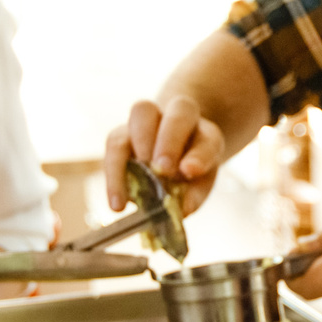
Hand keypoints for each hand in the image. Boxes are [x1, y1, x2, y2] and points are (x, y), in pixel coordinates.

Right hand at [104, 97, 225, 216]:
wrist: (172, 153)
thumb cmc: (189, 168)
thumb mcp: (200, 183)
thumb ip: (194, 194)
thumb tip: (182, 209)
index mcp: (205, 133)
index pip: (207, 140)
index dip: (198, 156)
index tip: (190, 172)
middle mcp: (177, 116)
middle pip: (178, 111)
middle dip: (168, 141)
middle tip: (161, 170)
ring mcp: (148, 119)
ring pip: (141, 112)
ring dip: (137, 148)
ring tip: (132, 190)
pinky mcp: (122, 133)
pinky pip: (114, 143)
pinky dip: (114, 173)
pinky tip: (117, 201)